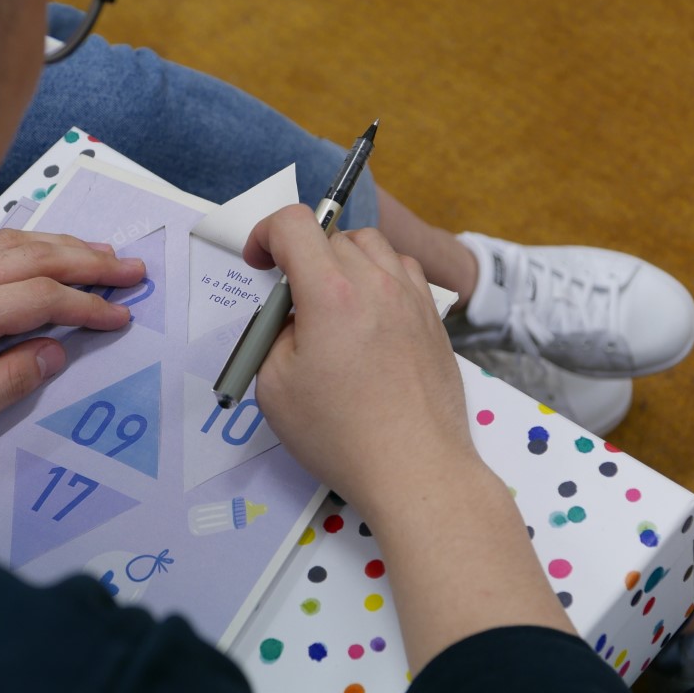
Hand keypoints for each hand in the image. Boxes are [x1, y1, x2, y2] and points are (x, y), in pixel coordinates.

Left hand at [0, 229, 144, 460]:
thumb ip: (8, 382)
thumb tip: (54, 351)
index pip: (40, 298)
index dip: (87, 305)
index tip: (121, 316)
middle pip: (31, 256)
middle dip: (87, 260)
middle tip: (131, 268)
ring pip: (6, 243)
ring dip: (57, 243)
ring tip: (95, 252)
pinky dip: (15, 239)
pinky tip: (30, 244)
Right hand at [246, 207, 570, 671]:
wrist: (416, 468)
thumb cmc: (342, 436)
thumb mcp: (275, 388)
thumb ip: (273, 336)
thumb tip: (290, 317)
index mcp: (330, 294)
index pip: (294, 224)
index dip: (266, 234)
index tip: (259, 262)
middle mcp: (376, 284)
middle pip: (332, 234)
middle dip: (303, 256)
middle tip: (292, 301)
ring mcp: (411, 298)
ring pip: (373, 246)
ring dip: (344, 260)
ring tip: (333, 303)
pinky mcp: (434, 319)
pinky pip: (403, 272)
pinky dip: (380, 278)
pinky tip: (370, 316)